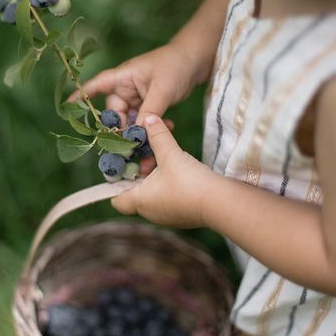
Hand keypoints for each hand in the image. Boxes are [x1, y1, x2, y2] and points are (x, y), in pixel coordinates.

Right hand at [68, 44, 197, 173]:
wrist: (195, 61)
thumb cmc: (175, 65)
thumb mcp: (163, 88)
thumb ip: (150, 110)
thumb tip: (138, 132)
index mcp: (122, 77)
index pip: (96, 86)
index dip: (81, 97)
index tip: (67, 108)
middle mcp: (125, 88)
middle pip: (114, 114)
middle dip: (121, 130)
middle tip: (130, 145)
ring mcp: (136, 98)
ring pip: (129, 121)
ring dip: (139, 132)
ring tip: (151, 142)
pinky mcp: (147, 105)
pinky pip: (142, 121)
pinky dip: (150, 128)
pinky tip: (165, 130)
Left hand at [111, 114, 215, 228]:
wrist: (221, 204)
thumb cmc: (190, 182)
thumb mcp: (171, 154)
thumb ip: (157, 136)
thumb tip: (148, 118)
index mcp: (140, 201)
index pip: (116, 199)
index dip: (115, 184)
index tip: (124, 166)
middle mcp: (149, 213)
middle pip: (133, 196)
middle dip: (136, 177)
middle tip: (143, 159)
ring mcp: (165, 217)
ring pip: (150, 198)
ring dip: (152, 182)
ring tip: (161, 163)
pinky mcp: (180, 217)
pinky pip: (166, 201)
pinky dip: (166, 189)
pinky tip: (177, 175)